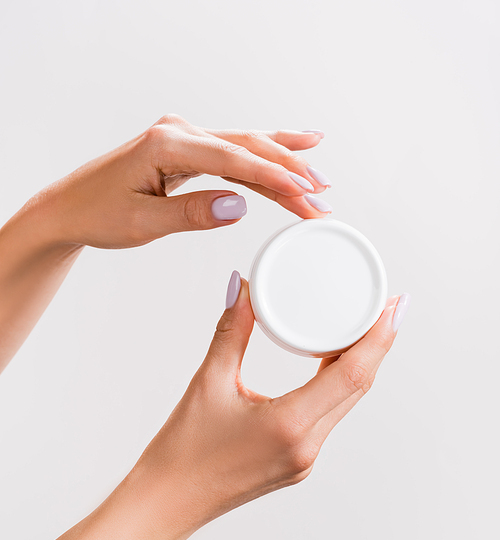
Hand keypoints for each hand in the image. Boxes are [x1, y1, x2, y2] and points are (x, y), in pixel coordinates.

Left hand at [37, 115, 331, 249]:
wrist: (71, 208)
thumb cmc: (98, 213)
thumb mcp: (143, 221)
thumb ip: (192, 213)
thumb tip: (239, 206)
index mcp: (167, 143)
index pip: (233, 159)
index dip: (274, 177)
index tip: (305, 194)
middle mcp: (179, 132)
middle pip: (247, 148)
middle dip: (289, 172)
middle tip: (324, 196)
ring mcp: (184, 138)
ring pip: (245, 149)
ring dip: (282, 166)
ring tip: (320, 179)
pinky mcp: (187, 150)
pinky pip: (233, 155)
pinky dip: (262, 161)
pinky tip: (290, 154)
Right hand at [132, 276, 409, 539]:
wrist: (167, 504)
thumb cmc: (182, 451)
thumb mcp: (208, 383)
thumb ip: (232, 332)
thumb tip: (244, 288)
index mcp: (290, 425)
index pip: (352, 375)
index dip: (379, 337)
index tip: (395, 305)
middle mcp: (307, 446)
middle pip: (358, 387)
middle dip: (377, 345)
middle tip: (388, 305)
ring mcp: (305, 459)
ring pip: (346, 403)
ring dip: (359, 366)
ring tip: (366, 328)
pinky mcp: (297, 462)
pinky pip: (328, 418)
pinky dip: (337, 387)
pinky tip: (333, 365)